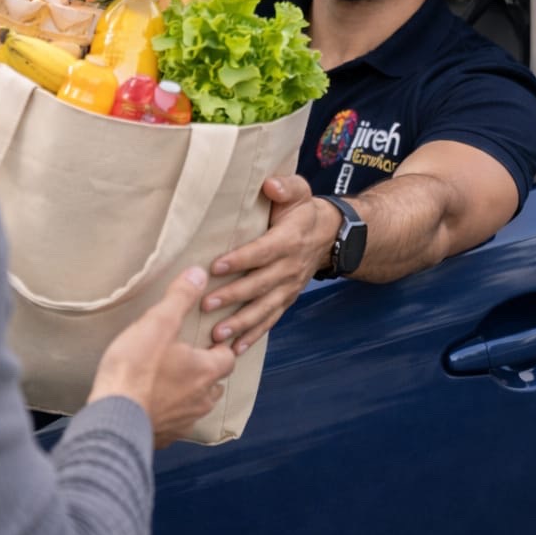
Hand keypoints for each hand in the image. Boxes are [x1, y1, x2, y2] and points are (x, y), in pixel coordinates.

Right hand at [87, 267, 236, 445]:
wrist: (112, 416)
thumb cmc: (135, 369)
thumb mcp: (157, 323)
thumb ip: (179, 298)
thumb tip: (199, 274)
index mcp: (205, 371)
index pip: (227, 358)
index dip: (219, 348)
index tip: (208, 340)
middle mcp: (201, 400)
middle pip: (215, 385)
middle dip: (207, 372)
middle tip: (188, 359)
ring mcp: (183, 422)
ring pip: (197, 406)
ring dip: (189, 394)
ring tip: (171, 382)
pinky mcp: (163, 437)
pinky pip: (174, 424)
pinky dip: (169, 414)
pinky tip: (152, 405)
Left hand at [204, 175, 337, 353]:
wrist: (329, 236)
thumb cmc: (304, 212)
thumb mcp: (300, 192)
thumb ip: (286, 187)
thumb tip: (270, 184)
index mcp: (289, 240)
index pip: (263, 251)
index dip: (241, 259)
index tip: (216, 266)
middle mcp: (289, 267)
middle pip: (259, 284)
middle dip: (233, 296)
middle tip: (206, 304)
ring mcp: (288, 288)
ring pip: (263, 309)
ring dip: (240, 323)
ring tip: (217, 335)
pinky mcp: (286, 300)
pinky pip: (270, 321)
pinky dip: (254, 336)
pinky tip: (235, 350)